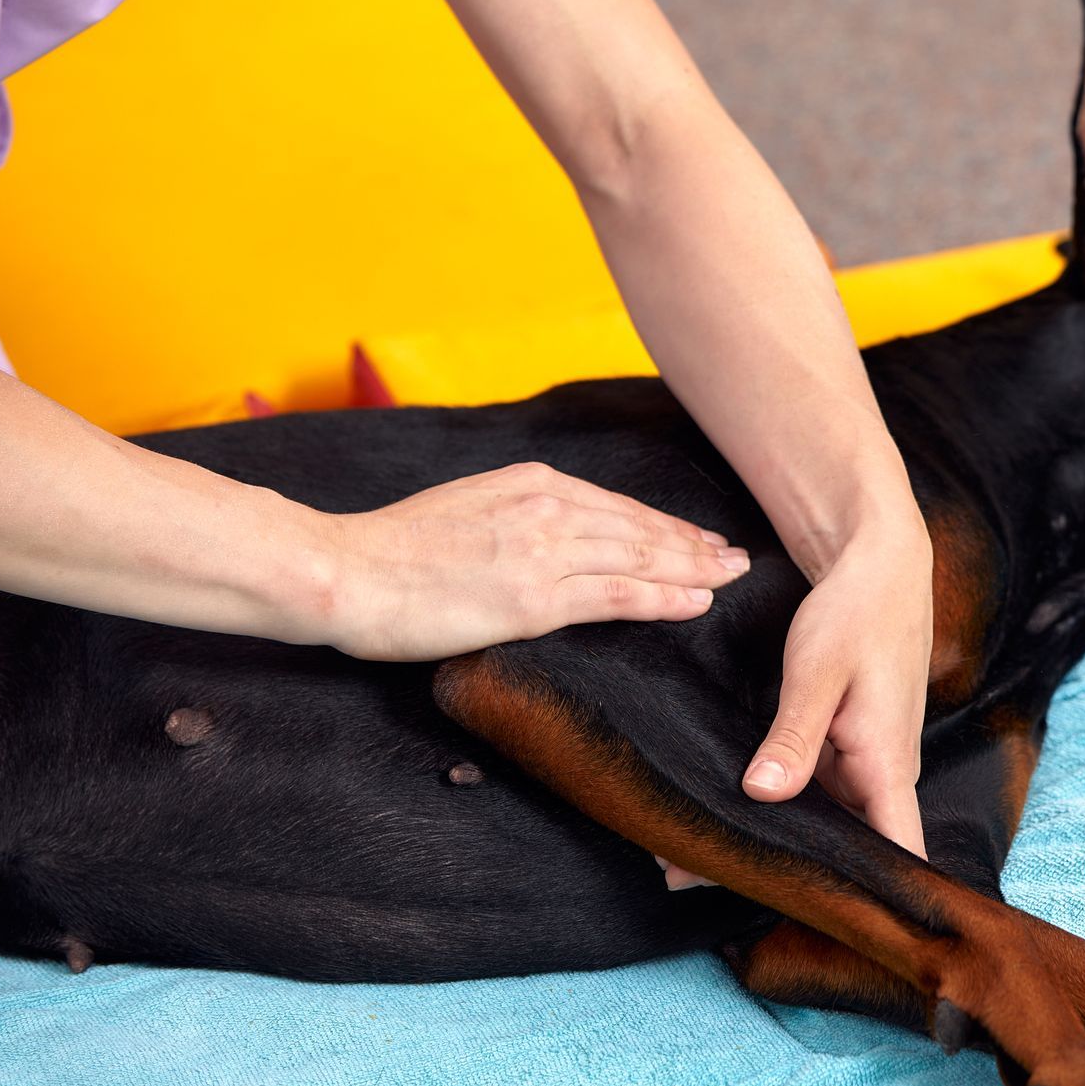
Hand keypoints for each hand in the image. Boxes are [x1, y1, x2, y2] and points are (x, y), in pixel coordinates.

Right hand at [321, 461, 747, 659]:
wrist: (347, 571)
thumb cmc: (392, 550)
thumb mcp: (467, 509)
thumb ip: (514, 516)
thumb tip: (543, 536)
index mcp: (531, 484)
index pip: (617, 507)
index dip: (664, 525)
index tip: (697, 537)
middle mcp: (548, 509)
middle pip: (640, 529)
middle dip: (693, 544)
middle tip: (737, 556)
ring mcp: (545, 552)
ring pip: (641, 559)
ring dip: (693, 569)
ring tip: (730, 578)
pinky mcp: (536, 598)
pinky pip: (619, 596)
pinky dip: (665, 598)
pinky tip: (696, 602)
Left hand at [657, 519, 932, 889]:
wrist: (880, 567)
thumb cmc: (857, 613)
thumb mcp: (818, 669)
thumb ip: (794, 735)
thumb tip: (763, 794)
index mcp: (886, 765)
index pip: (897, 855)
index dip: (871, 900)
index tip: (822, 929)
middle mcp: (880, 777)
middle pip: (843, 851)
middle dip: (779, 873)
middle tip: (687, 876)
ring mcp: (860, 767)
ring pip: (819, 824)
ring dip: (766, 839)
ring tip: (682, 851)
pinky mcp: (842, 752)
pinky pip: (811, 796)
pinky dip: (770, 808)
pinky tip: (719, 812)